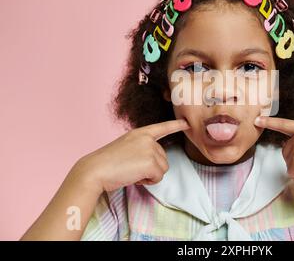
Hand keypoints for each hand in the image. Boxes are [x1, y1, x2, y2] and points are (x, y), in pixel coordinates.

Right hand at [75, 119, 189, 193]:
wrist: (95, 170)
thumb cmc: (106, 164)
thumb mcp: (126, 149)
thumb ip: (141, 149)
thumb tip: (155, 163)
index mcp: (140, 133)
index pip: (162, 127)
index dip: (176, 125)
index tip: (187, 123)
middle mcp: (148, 138)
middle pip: (163, 158)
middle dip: (150, 168)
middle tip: (130, 168)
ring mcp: (151, 149)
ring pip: (163, 168)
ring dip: (149, 175)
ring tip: (131, 172)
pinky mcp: (152, 162)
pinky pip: (158, 177)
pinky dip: (148, 181)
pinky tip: (133, 176)